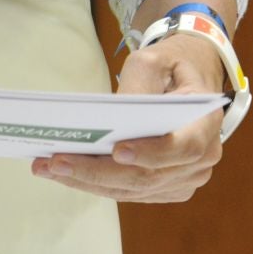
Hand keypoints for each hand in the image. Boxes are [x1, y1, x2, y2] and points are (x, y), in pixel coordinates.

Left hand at [32, 32, 226, 203]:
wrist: (188, 81)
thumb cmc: (170, 67)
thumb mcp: (153, 61)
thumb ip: (138, 85)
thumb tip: (110, 120)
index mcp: (206, 123)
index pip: (184, 147)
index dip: (152, 153)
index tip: (116, 151)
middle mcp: (202, 159)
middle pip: (148, 177)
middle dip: (98, 172)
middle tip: (56, 162)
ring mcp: (186, 179)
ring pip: (133, 190)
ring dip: (87, 182)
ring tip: (46, 168)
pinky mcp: (167, 188)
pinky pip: (130, 193)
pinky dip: (96, 185)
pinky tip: (64, 173)